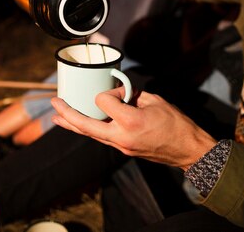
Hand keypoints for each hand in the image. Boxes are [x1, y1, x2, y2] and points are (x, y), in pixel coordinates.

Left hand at [51, 87, 216, 170]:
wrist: (188, 150)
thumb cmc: (177, 124)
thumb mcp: (156, 101)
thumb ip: (134, 95)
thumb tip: (120, 92)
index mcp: (130, 121)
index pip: (104, 101)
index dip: (109, 92)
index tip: (122, 92)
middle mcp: (121, 136)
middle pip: (86, 125)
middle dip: (68, 113)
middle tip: (55, 103)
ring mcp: (121, 146)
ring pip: (90, 134)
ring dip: (73, 124)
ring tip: (57, 117)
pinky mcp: (123, 150)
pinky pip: (101, 138)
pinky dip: (89, 130)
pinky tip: (79, 126)